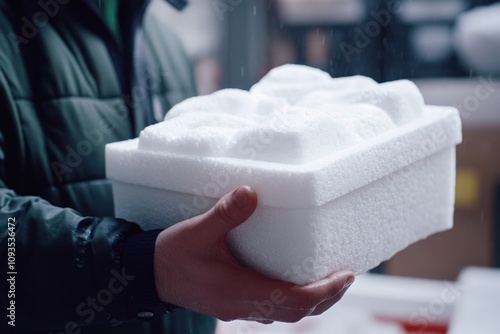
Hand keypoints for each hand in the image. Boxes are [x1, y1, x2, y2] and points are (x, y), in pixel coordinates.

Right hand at [154, 186, 354, 322]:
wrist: (149, 276)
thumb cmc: (172, 255)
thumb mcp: (197, 231)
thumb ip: (225, 214)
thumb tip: (250, 192)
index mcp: (238, 290)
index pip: (293, 301)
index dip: (324, 292)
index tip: (346, 276)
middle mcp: (242, 305)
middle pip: (296, 313)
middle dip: (326, 298)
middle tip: (346, 276)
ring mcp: (238, 308)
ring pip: (285, 314)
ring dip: (312, 301)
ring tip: (329, 281)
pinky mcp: (233, 304)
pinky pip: (272, 308)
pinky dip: (292, 300)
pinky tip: (296, 282)